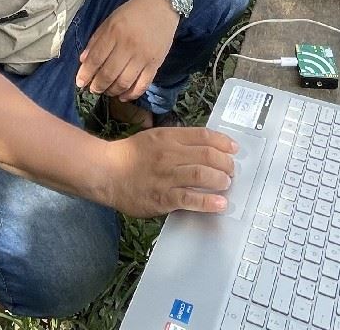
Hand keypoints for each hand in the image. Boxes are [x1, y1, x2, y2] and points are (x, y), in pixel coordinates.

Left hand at [77, 0, 179, 100]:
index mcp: (114, 32)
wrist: (161, 6)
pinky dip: (131, 94)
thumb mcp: (110, 20)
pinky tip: (123, 96)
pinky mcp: (156, 64)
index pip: (96, 58)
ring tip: (106, 91)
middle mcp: (128, 46)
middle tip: (93, 89)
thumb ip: (96, 40)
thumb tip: (83, 61)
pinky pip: (143, 84)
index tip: (80, 83)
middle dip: (97, 85)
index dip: (86, 73)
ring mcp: (143, 56)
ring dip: (112, 91)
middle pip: (109, 73)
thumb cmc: (132, 12)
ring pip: (124, 82)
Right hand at [102, 127, 237, 216]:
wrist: (105, 172)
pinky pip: (190, 199)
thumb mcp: (154, 138)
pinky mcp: (163, 198)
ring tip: (226, 184)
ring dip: (220, 180)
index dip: (223, 142)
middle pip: (207, 155)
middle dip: (226, 163)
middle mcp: (169, 154)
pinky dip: (209, 202)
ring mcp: (166, 177)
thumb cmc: (130, 156)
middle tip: (231, 171)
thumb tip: (205, 148)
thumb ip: (177, 141)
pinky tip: (220, 204)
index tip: (234, 149)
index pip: (203, 136)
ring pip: (202, 175)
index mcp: (168, 137)